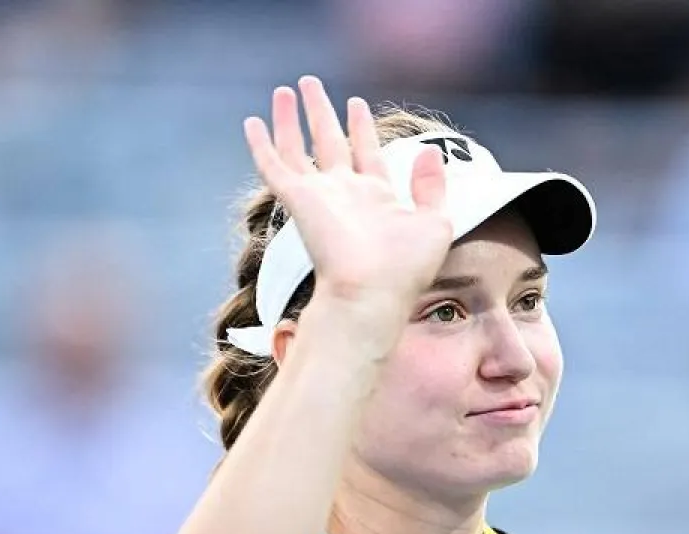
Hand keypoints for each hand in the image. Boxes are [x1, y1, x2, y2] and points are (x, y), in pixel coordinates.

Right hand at [243, 76, 451, 343]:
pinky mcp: (298, 201)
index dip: (361, 127)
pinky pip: (274, 167)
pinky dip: (262, 145)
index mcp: (377, 197)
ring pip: (298, 149)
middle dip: (321, 113)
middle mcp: (345, 194)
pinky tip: (253, 122)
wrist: (373, 294)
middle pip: (329, 142)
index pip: (366, 152)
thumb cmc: (407, 268)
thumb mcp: (436, 222)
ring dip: (290, 119)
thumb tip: (430, 151)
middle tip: (310, 83)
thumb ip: (432, 187)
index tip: (356, 104)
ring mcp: (319, 196)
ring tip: (283, 90)